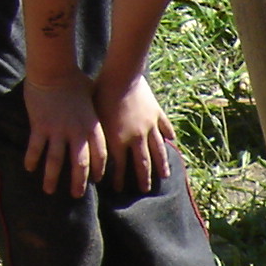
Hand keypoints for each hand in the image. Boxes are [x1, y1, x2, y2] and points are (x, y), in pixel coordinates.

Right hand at [23, 77, 106, 194]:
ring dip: (52, 178)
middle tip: (75, 194)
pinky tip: (28, 168)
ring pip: (55, 161)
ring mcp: (57, 131)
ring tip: (49, 191)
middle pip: (80, 165)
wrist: (54, 69)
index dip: (99, 170)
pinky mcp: (39, 126)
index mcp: (93, 128)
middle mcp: (77, 134)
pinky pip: (36, 148)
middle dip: (78, 182)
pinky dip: (32, 159)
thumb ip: (97, 115)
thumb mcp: (94, 100)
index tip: (97, 180)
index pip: (100, 157)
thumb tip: (106, 119)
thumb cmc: (75, 81)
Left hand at [96, 75, 175, 193]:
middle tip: (145, 190)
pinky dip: (169, 135)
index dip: (119, 180)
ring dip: (161, 164)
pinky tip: (172, 141)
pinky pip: (165, 127)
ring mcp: (149, 127)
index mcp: (119, 140)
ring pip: (158, 150)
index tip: (119, 190)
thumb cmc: (101, 93)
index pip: (119, 167)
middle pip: (142, 163)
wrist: (121, 75)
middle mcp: (137, 138)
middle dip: (143, 179)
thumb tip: (92, 154)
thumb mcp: (94, 118)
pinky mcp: (156, 114)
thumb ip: (97, 138)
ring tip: (165, 175)